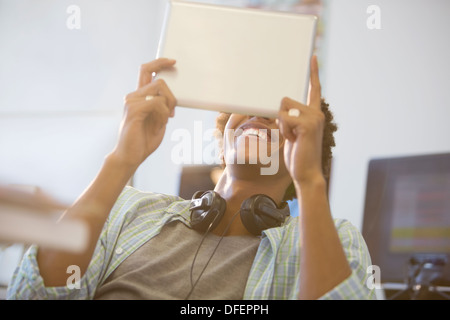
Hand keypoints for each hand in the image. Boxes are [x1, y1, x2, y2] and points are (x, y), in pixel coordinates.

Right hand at [110, 58, 176, 170]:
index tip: (173, 61)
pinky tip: (160, 124)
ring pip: (160, 90)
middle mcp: (133, 96)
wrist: (130, 156)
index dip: (160, 62)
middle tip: (172, 112)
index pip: (146, 70)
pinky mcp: (134, 110)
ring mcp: (132, 102)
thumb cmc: (143, 140)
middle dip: (172, 96)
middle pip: (158, 80)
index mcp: (139, 97)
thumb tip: (173, 98)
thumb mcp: (159, 121)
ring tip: (164, 121)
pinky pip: (157, 103)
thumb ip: (163, 107)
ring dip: (168, 106)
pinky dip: (163, 114)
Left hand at [278, 55, 324, 186]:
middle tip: (292, 136)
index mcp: (314, 113)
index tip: (313, 56)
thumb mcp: (293, 133)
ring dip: (282, 126)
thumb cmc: (298, 155)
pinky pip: (284, 119)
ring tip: (294, 139)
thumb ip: (291, 119)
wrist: (307, 173)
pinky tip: (295, 141)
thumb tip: (281, 109)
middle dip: (281, 119)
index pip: (314, 89)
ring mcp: (314, 118)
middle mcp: (316, 112)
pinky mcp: (308, 124)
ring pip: (283, 110)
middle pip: (285, 101)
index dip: (313, 73)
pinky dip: (284, 131)